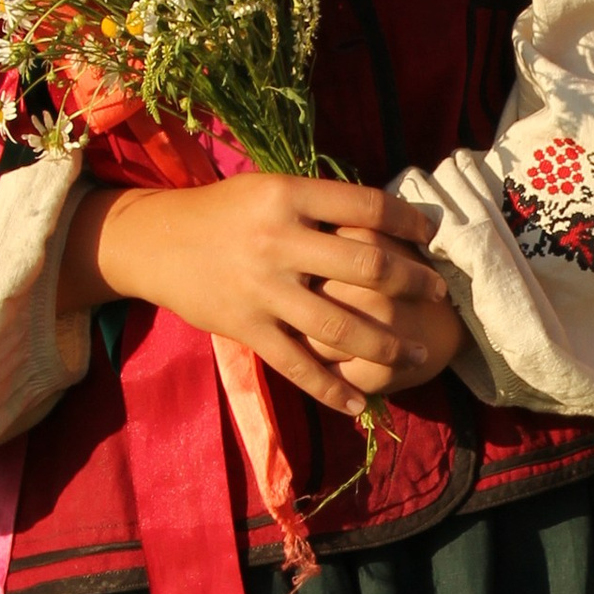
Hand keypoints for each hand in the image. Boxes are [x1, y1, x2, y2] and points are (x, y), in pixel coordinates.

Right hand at [65, 175, 467, 419]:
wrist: (154, 241)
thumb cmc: (221, 213)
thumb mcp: (268, 190)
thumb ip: (317, 204)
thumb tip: (383, 218)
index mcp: (288, 195)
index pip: (366, 205)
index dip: (407, 221)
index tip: (431, 236)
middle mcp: (279, 240)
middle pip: (366, 264)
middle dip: (412, 283)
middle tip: (439, 294)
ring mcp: (263, 288)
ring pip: (340, 323)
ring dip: (387, 344)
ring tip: (417, 353)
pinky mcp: (246, 326)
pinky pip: (298, 364)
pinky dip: (331, 389)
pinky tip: (359, 404)